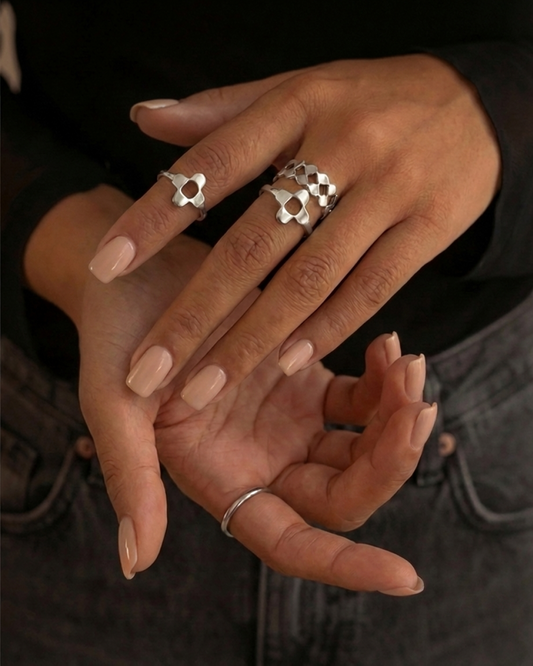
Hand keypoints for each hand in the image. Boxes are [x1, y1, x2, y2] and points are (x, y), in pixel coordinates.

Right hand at [25, 184, 435, 592]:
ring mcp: (289, 420)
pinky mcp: (305, 378)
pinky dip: (383, 380)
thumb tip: (137, 563)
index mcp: (221, 479)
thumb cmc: (117, 338)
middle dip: (390, 463)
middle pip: (344, 493)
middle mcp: (262, 459)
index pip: (290, 542)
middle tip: (418, 410)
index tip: (405, 576)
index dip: (345, 566)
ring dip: (397, 416)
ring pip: (363, 445)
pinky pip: (360, 396)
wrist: (138, 275)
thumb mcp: (114, 403)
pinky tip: (389, 346)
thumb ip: (129, 478)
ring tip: (410, 367)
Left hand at [88, 55, 500, 409]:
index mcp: (297, 105)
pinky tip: (285, 364)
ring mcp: (391, 189)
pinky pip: (370, 288)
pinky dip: (326, 329)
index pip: (212, 164)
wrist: (476, 104)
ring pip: (310, 279)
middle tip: (146, 370)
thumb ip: (222, 112)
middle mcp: (343, 145)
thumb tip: (142, 119)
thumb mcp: (298, 90)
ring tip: (203, 388)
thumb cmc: (370, 100)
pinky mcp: (430, 227)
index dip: (155, 217)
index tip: (106, 267)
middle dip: (194, 314)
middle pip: (254, 243)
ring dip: (252, 340)